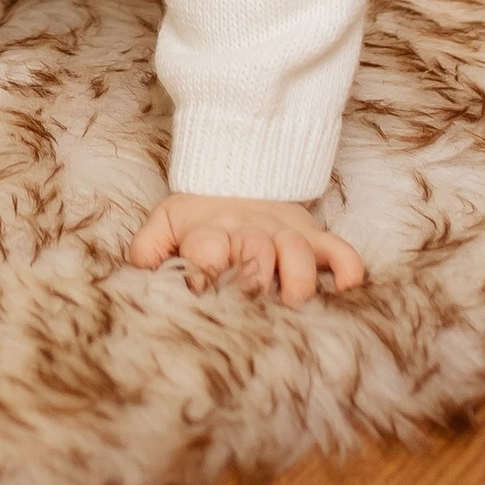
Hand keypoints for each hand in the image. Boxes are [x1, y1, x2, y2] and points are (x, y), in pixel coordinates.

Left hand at [127, 192, 365, 304]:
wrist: (238, 172)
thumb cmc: (201, 215)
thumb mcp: (167, 222)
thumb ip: (148, 248)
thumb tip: (136, 278)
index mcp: (211, 231)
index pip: (207, 251)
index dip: (206, 274)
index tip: (205, 296)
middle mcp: (250, 231)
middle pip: (257, 256)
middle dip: (256, 285)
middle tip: (254, 312)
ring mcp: (285, 232)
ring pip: (299, 254)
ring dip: (299, 282)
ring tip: (293, 306)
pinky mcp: (314, 234)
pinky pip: (340, 249)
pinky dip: (348, 269)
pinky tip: (345, 290)